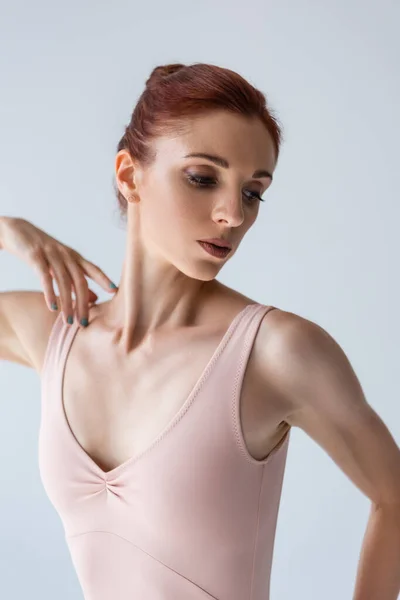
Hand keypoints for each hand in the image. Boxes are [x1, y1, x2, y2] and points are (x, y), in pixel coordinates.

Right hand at [1, 217, 117, 325]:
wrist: (16, 230)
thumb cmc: (42, 252)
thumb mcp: (61, 265)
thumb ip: (77, 281)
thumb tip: (95, 299)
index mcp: (74, 257)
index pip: (93, 269)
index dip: (104, 279)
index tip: (115, 292)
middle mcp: (66, 255)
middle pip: (79, 281)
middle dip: (83, 303)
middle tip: (85, 323)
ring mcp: (51, 254)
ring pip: (63, 281)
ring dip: (67, 303)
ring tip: (69, 321)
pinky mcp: (35, 256)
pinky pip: (44, 276)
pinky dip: (49, 292)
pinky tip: (52, 307)